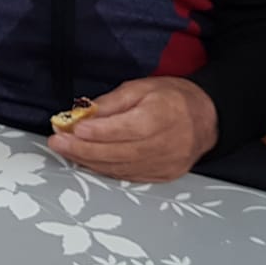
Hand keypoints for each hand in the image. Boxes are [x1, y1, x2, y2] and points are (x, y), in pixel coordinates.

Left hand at [48, 77, 218, 182]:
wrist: (208, 118)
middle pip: (120, 153)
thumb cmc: (172, 98)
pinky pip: (128, 176)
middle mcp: (167, 145)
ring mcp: (166, 164)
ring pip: (121, 168)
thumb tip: (82, 113)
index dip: (99, 131)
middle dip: (83, 149)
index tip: (73, 128)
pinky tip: (86, 161)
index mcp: (164, 116)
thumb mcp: (142, 88)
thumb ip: (112, 102)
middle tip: (57, 142)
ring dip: (89, 161)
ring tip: (65, 150)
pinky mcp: (163, 175)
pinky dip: (105, 169)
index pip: (127, 128)